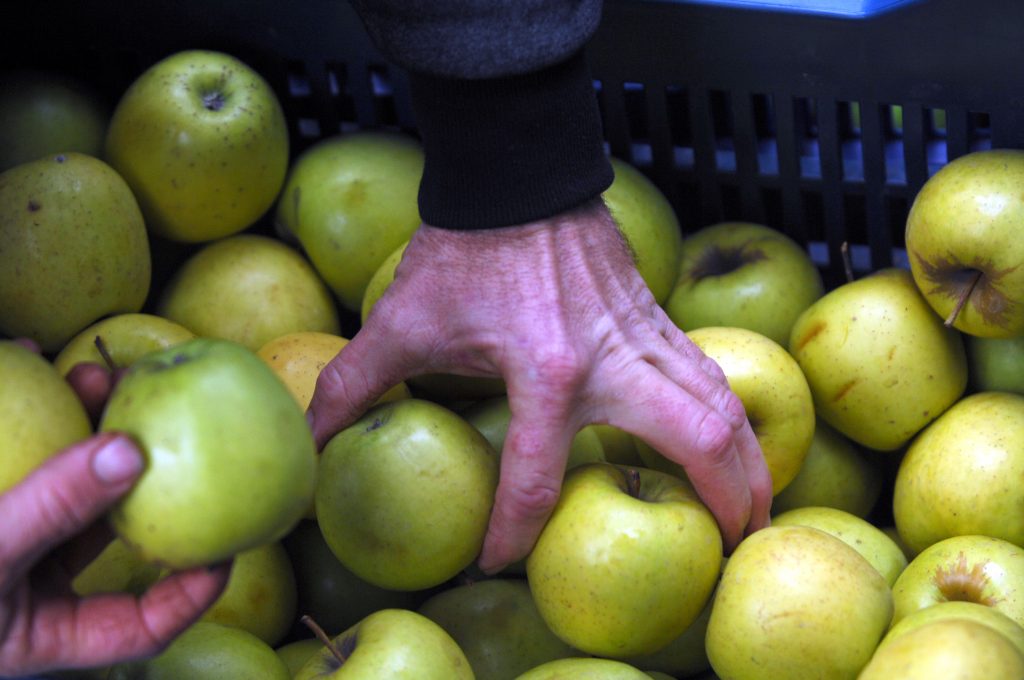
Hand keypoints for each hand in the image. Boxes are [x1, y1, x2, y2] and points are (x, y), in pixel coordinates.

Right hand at [0, 358, 229, 676]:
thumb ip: (52, 512)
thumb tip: (134, 452)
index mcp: (43, 637)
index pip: (141, 623)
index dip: (196, 588)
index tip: (235, 538)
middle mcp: (27, 594)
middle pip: (106, 534)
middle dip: (138, 471)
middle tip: (160, 416)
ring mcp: (0, 550)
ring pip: (58, 486)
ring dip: (80, 428)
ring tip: (95, 371)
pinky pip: (8, 462)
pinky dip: (17, 412)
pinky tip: (18, 354)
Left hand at [307, 198, 771, 572]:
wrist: (516, 174)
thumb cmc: (464, 248)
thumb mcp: (403, 320)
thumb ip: (355, 383)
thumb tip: (309, 436)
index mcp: (545, 371)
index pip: (536, 481)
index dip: (513, 533)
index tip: (498, 561)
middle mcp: (611, 360)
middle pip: (698, 444)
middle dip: (723, 503)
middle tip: (730, 550)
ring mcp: (643, 335)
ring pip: (721, 404)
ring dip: (747, 460)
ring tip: (755, 509)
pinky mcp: (653, 315)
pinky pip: (707, 373)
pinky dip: (726, 413)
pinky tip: (728, 438)